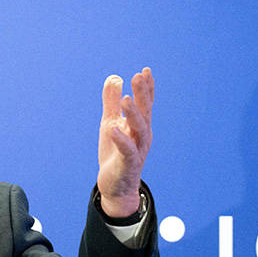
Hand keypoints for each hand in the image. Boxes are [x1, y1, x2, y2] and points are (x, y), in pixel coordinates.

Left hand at [97, 67, 153, 216]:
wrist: (115, 185)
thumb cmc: (114, 153)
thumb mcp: (110, 123)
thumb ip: (111, 103)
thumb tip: (113, 79)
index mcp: (139, 126)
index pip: (146, 104)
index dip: (147, 88)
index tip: (145, 70)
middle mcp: (142, 136)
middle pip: (145, 112)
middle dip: (143, 95)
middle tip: (138, 76)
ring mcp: (137, 150)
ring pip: (139, 130)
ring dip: (134, 114)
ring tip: (126, 99)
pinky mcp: (128, 164)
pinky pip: (127, 150)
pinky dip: (121, 139)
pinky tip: (114, 129)